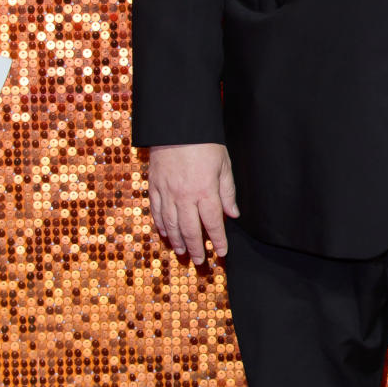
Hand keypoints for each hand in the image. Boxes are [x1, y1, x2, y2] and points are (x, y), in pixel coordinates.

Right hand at [148, 143, 239, 262]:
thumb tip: (233, 214)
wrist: (176, 126)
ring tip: (183, 252)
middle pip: (190, 229)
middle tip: (200, 261)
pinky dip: (161, 225)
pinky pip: (157, 212)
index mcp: (205, 191)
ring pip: (171, 224)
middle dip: (196, 248)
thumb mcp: (224, 165)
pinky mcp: (154, 186)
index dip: (218, 240)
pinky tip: (165, 234)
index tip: (222, 252)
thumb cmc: (204, 143)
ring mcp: (167, 192)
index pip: (213, 223)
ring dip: (177, 241)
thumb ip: (227, 192)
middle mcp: (185, 196)